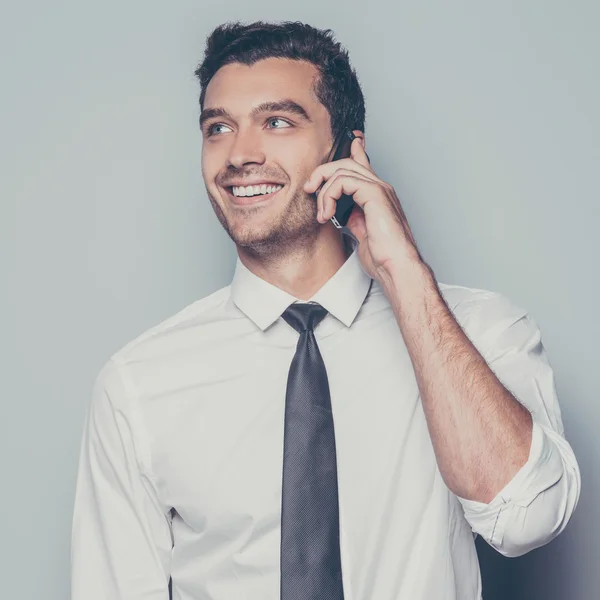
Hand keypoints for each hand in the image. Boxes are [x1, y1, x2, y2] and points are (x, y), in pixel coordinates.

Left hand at [303, 136, 425, 282]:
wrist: (395, 267)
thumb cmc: (382, 256)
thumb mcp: (361, 232)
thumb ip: (351, 217)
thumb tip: (337, 213)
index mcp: (377, 195)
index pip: (362, 164)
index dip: (352, 151)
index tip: (341, 148)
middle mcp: (380, 188)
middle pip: (346, 163)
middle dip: (322, 173)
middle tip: (309, 189)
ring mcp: (379, 189)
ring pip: (342, 169)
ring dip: (323, 191)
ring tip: (321, 213)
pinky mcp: (375, 195)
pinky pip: (344, 181)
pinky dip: (329, 195)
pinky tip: (326, 213)